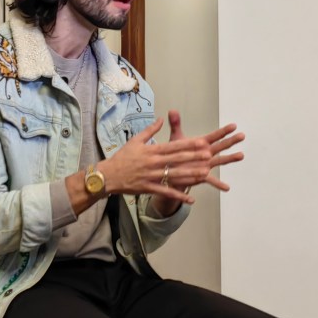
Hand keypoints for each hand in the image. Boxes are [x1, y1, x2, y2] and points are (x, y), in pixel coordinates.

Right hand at [100, 113, 244, 206]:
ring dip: (190, 175)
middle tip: (209, 155)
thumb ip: (150, 130)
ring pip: (174, 176)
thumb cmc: (122, 157)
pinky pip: (166, 193)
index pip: (173, 146)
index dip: (188, 144)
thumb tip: (161, 119)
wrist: (108, 175)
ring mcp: (152, 176)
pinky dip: (178, 196)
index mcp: (151, 151)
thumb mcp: (135, 141)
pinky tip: (190, 198)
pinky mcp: (149, 188)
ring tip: (205, 174)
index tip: (201, 142)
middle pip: (177, 160)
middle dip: (194, 157)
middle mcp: (153, 163)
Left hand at [166, 109, 243, 197]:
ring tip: (241, 155)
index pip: (214, 136)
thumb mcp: (176, 138)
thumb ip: (176, 124)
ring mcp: (206, 164)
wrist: (170, 170)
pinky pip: (212, 180)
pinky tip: (226, 187)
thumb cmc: (175, 153)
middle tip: (242, 135)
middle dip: (231, 141)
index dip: (223, 131)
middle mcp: (206, 153)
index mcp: (201, 143)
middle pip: (221, 146)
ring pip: (220, 160)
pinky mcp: (202, 176)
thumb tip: (172, 110)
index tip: (233, 126)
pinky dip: (219, 184)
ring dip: (230, 158)